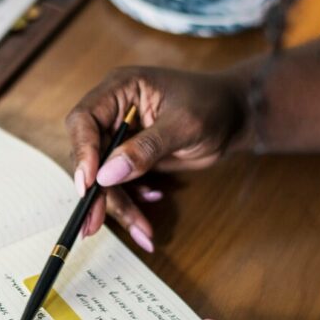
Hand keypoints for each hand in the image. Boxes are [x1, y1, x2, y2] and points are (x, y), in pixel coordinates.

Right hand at [64, 66, 249, 250]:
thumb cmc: (214, 106)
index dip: (82, 152)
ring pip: (102, 176)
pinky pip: (119, 183)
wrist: (237, 116)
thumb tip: (106, 175)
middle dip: (96, 191)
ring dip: (117, 204)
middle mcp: (113, 112)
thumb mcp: (184, 125)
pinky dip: (132, 199)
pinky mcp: (130, 156)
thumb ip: (145, 148)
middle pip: (89, 154)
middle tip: (93, 224)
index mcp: (119, 89)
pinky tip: (153, 198)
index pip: (83, 120)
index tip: (89, 184)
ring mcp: (120, 135)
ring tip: (140, 229)